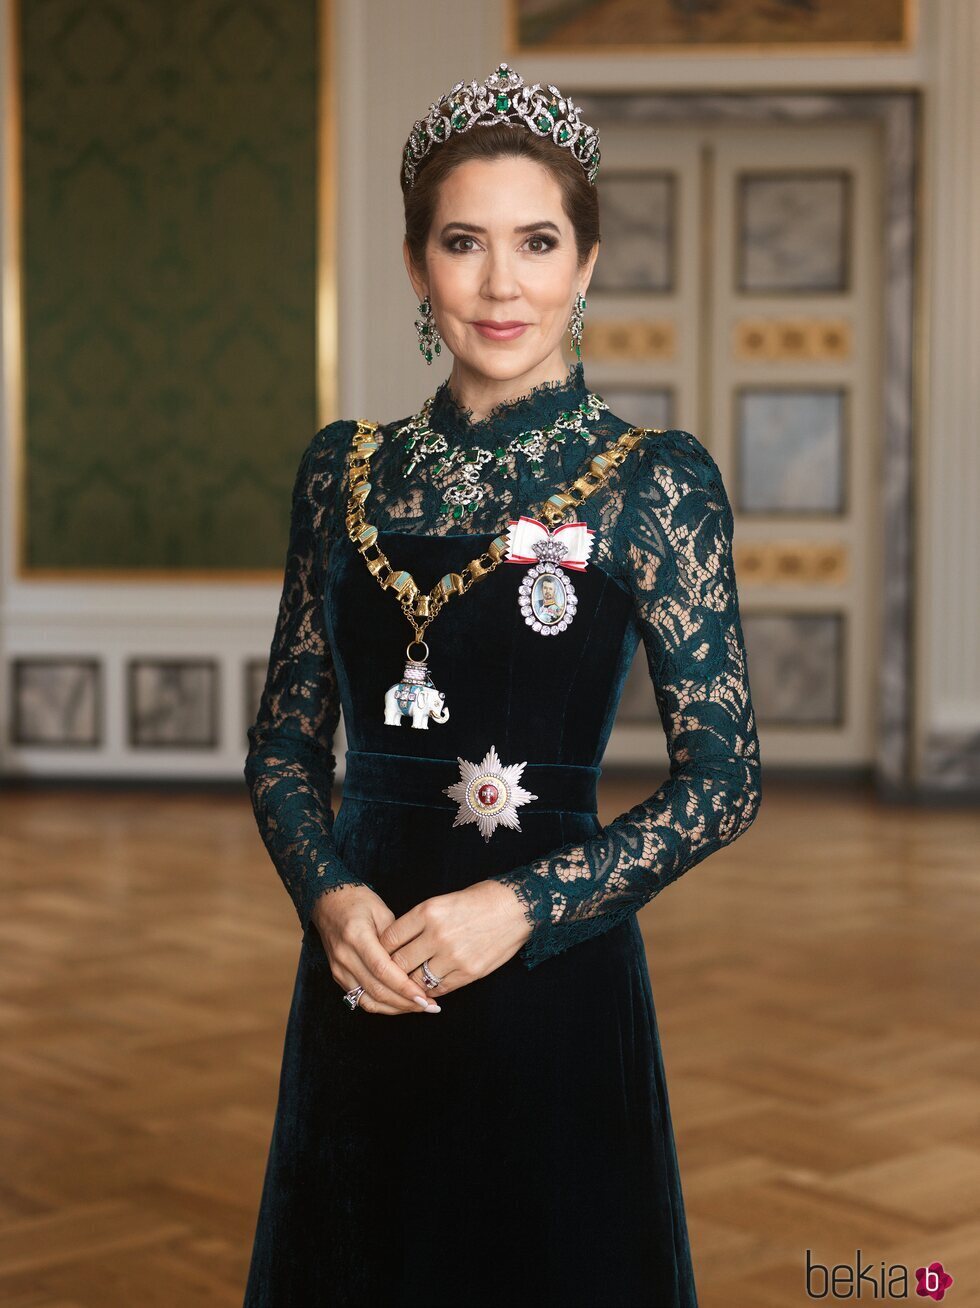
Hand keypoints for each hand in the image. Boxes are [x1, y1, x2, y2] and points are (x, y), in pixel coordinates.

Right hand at [311, 884, 441, 1014]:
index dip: (404, 986)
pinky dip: (382, 1005)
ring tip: (419, 1007)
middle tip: (430, 1006)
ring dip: (395, 1008)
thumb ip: (397, 938)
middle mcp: (344, 956)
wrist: (329, 902)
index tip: (425, 996)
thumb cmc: (359, 902)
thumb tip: (417, 963)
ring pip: (368, 1000)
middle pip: (376, 989)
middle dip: (405, 1002)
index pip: (382, 969)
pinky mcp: (338, 976)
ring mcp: (339, 969)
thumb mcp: (382, 911)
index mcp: (356, 936)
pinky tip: (401, 1004)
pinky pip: (361, 998)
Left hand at [378, 880, 533, 999]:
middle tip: (389, 974)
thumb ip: (420, 922)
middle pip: (398, 963)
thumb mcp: (443, 901)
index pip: (389, 938)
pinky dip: (431, 989)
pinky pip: (439, 988)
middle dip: (391, 970)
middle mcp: (437, 934)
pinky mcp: (469, 972)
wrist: (516, 907)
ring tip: (409, 982)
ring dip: (411, 983)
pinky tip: (429, 986)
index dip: (380, 950)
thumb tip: (397, 943)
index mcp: (427, 911)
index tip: (379, 955)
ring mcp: (453, 956)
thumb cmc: (480, 900)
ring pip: (416, 980)